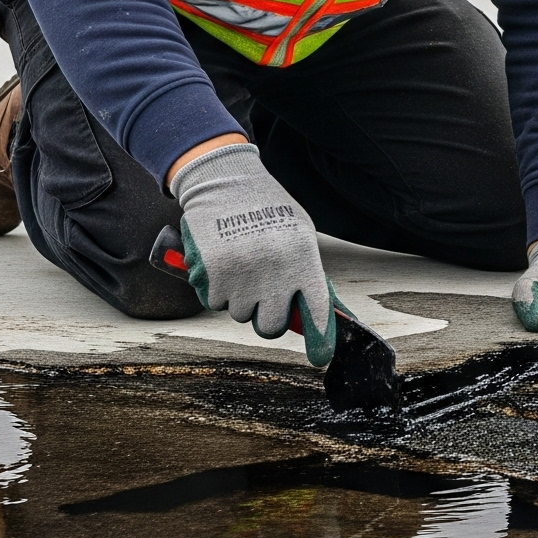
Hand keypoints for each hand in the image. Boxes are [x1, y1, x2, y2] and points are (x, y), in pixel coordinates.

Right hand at [171, 141, 335, 365]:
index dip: (320, 338)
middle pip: (271, 325)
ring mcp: (241, 276)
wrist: (223, 180)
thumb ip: (308, 272)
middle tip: (263, 295)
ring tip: (241, 264)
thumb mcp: (299, 233)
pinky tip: (222, 261)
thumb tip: (325, 313)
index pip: (315, 309)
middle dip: (267, 316)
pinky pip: (215, 302)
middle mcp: (274, 271)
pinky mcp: (212, 275)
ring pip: (240, 314)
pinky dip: (216, 288)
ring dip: (239, 298)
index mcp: (302, 258)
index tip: (320, 357)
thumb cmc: (266, 208)